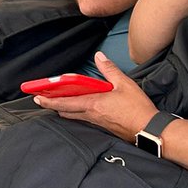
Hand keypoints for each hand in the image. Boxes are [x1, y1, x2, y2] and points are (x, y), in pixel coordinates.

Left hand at [33, 52, 158, 142]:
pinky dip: (76, 114)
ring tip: (56, 103)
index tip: (37, 98)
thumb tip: (99, 57)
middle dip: (52, 105)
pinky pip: (84, 120)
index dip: (49, 101)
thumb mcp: (125, 84)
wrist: (150, 130)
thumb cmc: (138, 109)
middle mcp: (91, 115)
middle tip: (41, 100)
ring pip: (74, 116)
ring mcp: (97, 123)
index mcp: (93, 104)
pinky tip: (77, 109)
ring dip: (63, 109)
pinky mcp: (103, 127)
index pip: (65, 103)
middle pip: (65, 111)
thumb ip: (109, 70)